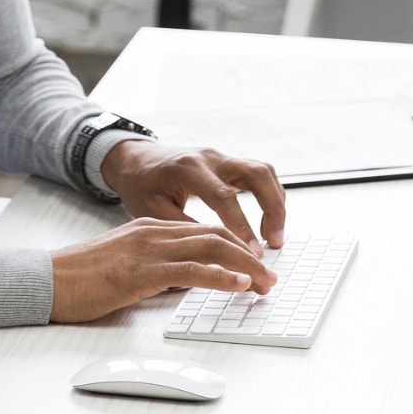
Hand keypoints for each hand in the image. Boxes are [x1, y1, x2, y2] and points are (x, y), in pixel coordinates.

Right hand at [50, 216, 275, 323]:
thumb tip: (185, 286)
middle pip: (216, 235)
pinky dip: (220, 276)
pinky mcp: (140, 271)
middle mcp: (153, 233)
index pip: (205, 232)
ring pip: (211, 248)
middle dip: (249, 256)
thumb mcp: (125, 268)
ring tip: (264, 284)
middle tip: (270, 279)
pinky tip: (237, 286)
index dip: (236, 248)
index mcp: (150, 230)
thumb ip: (156, 270)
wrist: (45, 280)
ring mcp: (148, 250)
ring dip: (245, 267)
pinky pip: (190, 270)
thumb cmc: (79, 280)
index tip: (256, 267)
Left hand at [98, 140, 285, 249]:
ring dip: (276, 203)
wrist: (137, 159)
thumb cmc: (141, 185)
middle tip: (275, 242)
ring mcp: (222, 157)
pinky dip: (270, 196)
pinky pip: (260, 174)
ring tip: (274, 236)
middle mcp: (210, 158)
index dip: (241, 226)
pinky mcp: (229, 163)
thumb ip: (183, 229)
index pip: (223, 196)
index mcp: (188, 169)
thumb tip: (212, 256)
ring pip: (264, 171)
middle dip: (272, 209)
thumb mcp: (152, 210)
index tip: (253, 252)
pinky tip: (267, 221)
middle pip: (256, 174)